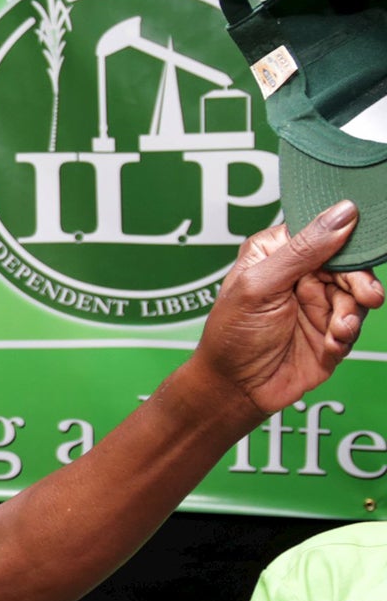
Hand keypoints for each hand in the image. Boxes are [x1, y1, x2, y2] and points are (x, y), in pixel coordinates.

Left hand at [193, 202, 384, 415]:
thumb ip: (302, 251)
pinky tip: (331, 345)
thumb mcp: (260, 286)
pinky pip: (354, 325)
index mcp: (277, 252)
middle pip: (348, 263)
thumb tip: (343, 212)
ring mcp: (318, 303)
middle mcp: (301, 274)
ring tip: (338, 330)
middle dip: (359, 282)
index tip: (361, 247)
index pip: (321, 231)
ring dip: (352, 314)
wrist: (235, 388)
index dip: (345, 237)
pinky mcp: (331, 331)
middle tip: (367, 297)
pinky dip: (347, 335)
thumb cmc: (232, 334)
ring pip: (357, 296)